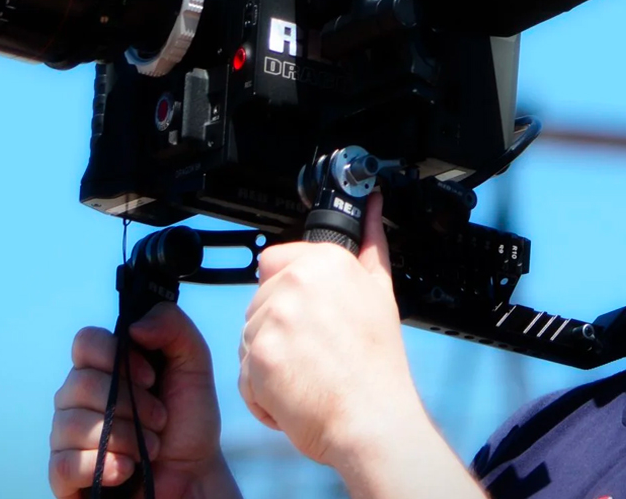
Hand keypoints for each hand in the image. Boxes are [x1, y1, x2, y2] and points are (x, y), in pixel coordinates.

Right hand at [49, 303, 241, 498]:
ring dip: (124, 438)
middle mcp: (79, 398)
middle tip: (160, 419)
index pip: (84, 341)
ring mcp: (68, 436)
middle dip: (131, 404)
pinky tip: (127, 469)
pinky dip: (103, 466)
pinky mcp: (65, 475)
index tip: (150, 376)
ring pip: (72, 425)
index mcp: (105, 367)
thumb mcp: (194, 363)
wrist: (194, 475)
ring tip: (150, 448)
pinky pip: (63, 465)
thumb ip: (173, 327)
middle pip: (79, 384)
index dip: (115, 356)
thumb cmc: (189, 419)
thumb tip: (134, 327)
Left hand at [238, 195, 487, 498]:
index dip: (289, 294)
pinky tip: (295, 395)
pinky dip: (263, 393)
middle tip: (315, 354)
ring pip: (249, 337)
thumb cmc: (378, 364)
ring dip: (269, 362)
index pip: (274, 262)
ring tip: (308, 376)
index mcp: (324, 260)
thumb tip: (373, 206)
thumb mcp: (381, 292)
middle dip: (278, 330)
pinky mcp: (256, 356)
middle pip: (259, 302)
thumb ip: (371, 244)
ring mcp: (273, 318)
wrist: (373, 419)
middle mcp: (295, 281)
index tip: (309, 318)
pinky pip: (244, 373)